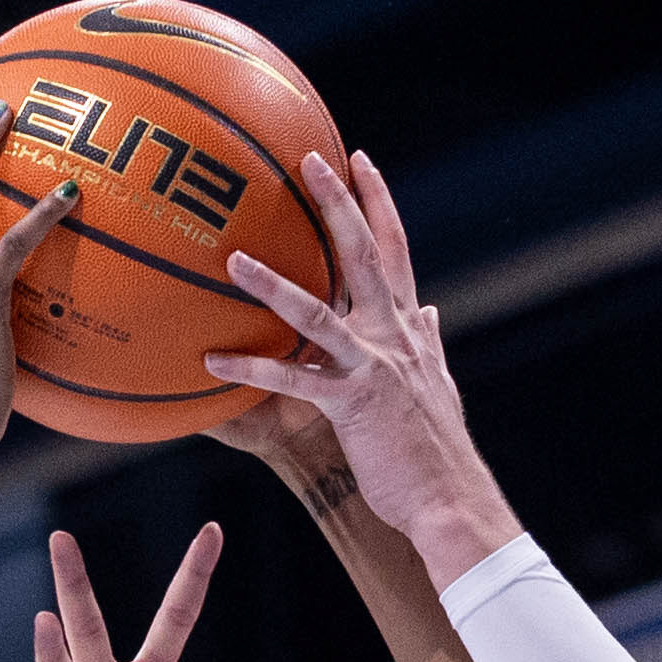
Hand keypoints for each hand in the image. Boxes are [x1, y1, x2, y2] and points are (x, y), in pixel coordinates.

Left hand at [202, 152, 521, 588]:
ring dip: (272, 283)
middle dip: (337, 204)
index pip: (396, 252)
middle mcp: (393, 338)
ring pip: (318, 312)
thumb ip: (428, 347)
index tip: (359, 161)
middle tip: (307, 160)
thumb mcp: (437, 389)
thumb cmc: (436, 455)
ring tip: (232, 258)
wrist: (448, 501)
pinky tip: (213, 363)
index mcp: (409, 332)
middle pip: (364, 256)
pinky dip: (253, 371)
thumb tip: (432, 314)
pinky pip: (294, 382)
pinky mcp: (352, 406)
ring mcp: (372, 368)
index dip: (378, 203)